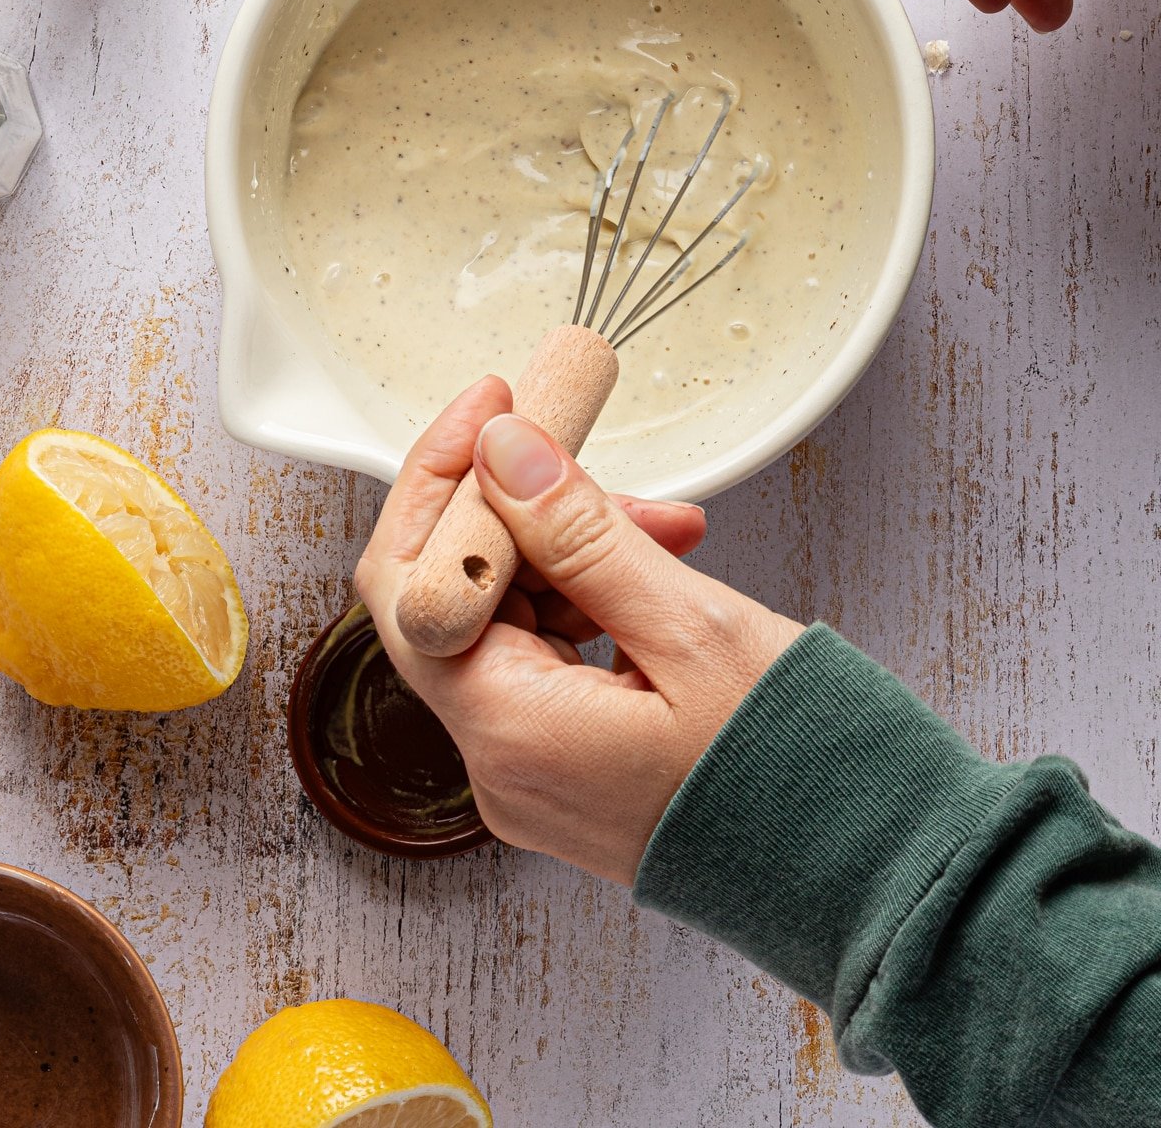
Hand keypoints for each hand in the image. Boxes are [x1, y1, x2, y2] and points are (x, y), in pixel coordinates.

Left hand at [354, 377, 802, 884]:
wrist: (875, 878)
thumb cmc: (801, 775)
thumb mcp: (691, 628)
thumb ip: (580, 534)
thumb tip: (502, 455)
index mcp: (512, 733)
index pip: (412, 585)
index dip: (440, 482)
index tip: (495, 407)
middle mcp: (503, 766)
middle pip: (456, 599)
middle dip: (522, 511)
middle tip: (584, 448)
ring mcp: (538, 776)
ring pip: (510, 623)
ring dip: (570, 553)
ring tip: (666, 528)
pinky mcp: (576, 773)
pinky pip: (552, 662)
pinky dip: (595, 603)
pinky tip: (658, 570)